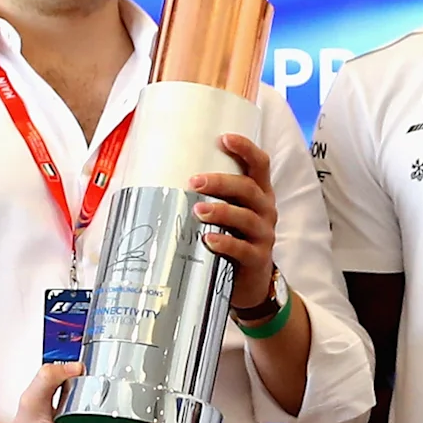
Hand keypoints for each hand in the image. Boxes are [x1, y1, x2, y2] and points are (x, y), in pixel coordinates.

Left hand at [190, 132, 279, 310]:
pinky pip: (243, 249)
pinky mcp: (257, 259)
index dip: (245, 148)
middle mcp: (265, 210)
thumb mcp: (227, 214)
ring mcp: (263, 235)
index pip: (260, 164)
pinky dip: (226, 243)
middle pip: (249, 188)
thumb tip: (157, 175)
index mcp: (259, 193)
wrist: (248, 283)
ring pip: (247, 217)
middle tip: (194, 181)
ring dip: (221, 211)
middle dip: (221, 182)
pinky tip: (209, 240)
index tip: (223, 138)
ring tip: (198, 210)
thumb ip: (207, 196)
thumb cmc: (231, 239)